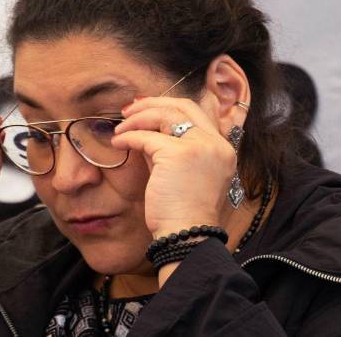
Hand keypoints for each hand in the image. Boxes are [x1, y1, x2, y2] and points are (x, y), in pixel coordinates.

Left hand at [112, 96, 236, 236]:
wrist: (188, 234)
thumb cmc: (184, 212)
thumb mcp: (184, 174)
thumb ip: (172, 151)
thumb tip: (147, 131)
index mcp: (222, 149)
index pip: (196, 113)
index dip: (170, 107)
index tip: (147, 109)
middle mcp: (214, 143)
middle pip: (183, 107)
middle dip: (153, 104)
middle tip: (129, 111)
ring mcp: (199, 146)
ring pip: (165, 115)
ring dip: (138, 118)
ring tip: (121, 128)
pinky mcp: (178, 154)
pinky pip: (147, 137)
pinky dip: (129, 137)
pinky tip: (118, 143)